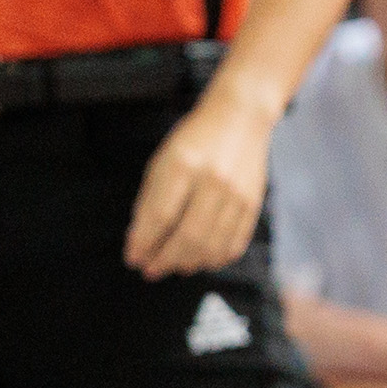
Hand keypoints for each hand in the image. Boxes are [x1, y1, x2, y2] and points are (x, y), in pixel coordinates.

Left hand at [125, 81, 277, 275]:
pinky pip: (235, 242)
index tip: (133, 258)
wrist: (240, 117)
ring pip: (212, 245)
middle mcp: (213, 180)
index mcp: (183, 165)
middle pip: (187, 236)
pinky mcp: (253, 203)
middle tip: (150, 270)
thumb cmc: (195, 139)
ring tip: (175, 267)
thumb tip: (140, 239)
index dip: (143, 242)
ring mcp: (237, 193)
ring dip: (189, 263)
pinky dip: (216, 258)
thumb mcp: (163, 159)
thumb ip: (151, 198)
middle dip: (165, 260)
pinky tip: (202, 260)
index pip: (159, 215)